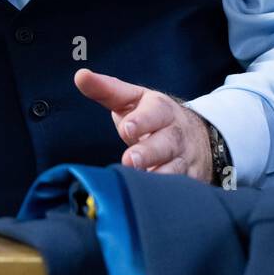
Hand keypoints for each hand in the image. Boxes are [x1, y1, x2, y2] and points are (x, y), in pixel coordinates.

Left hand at [74, 69, 212, 181]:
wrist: (193, 135)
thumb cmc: (151, 116)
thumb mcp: (131, 99)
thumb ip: (105, 89)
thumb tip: (80, 75)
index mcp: (161, 110)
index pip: (155, 113)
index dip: (142, 121)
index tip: (127, 128)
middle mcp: (176, 133)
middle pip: (167, 143)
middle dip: (149, 152)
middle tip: (130, 160)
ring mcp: (186, 157)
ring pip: (176, 168)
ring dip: (159, 176)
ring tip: (139, 181)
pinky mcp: (192, 178)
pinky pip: (185, 188)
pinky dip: (170, 193)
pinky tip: (155, 199)